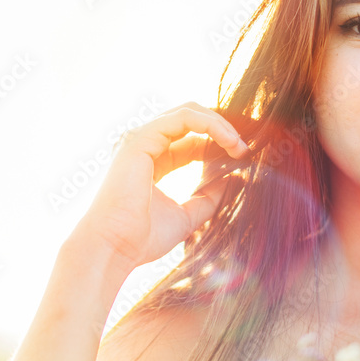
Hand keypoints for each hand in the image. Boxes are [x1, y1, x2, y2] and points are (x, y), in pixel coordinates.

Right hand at [75, 102, 248, 272]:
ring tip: (240, 146)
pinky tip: (229, 141)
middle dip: (222, 128)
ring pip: (189, 112)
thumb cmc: (142, 238)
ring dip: (220, 125)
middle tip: (245, 148)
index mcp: (152, 160)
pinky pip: (184, 117)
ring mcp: (140, 138)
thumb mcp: (186, 216)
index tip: (243, 158)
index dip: (220, 143)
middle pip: (191, 119)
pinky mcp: (142, 139)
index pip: (191, 139)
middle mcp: (144, 144)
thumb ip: (208, 198)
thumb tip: (234, 181)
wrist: (114, 249)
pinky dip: (211, 124)